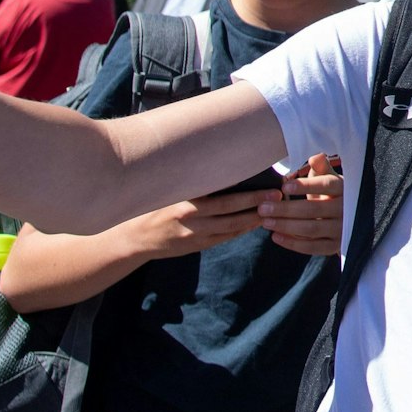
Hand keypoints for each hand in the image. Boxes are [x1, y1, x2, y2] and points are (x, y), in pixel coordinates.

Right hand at [127, 187, 275, 259]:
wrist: (135, 238)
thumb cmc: (154, 206)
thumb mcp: (169, 189)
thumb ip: (192, 181)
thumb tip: (221, 166)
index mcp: (185, 199)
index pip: (219, 191)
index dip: (243, 187)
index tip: (263, 179)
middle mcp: (191, 216)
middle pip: (230, 209)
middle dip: (255, 202)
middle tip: (277, 194)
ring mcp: (195, 234)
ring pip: (231, 226)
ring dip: (253, 218)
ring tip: (273, 209)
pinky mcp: (197, 246)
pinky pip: (224, 237)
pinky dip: (241, 230)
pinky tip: (254, 223)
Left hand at [261, 153, 344, 254]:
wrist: (350, 218)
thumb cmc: (332, 193)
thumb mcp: (329, 177)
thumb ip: (321, 167)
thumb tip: (315, 156)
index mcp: (344, 188)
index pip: (326, 185)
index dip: (305, 186)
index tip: (284, 187)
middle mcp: (346, 210)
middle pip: (313, 210)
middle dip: (285, 209)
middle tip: (263, 208)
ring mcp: (342, 230)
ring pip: (311, 229)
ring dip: (285, 226)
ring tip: (265, 221)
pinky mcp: (335, 246)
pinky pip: (313, 247)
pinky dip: (293, 243)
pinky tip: (275, 236)